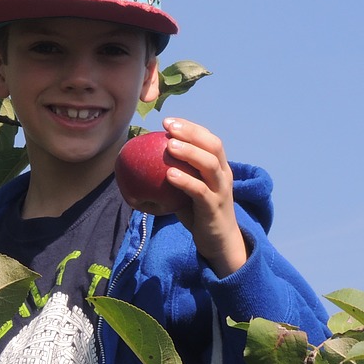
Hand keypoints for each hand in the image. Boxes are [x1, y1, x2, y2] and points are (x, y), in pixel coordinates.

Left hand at [161, 117, 247, 276]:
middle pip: (213, 146)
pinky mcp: (214, 208)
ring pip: (210, 165)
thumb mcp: (187, 191)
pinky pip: (200, 191)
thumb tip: (140, 165)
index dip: (191, 128)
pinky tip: (169, 174)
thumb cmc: (199, 213)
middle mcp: (224, 176)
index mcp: (219, 168)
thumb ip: (174, 176)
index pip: (209, 140)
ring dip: (189, 153)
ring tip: (169, 145)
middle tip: (168, 127)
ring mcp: (221, 191)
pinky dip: (185, 181)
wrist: (219, 242)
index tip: (169, 121)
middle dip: (191, 133)